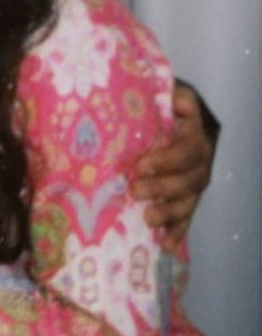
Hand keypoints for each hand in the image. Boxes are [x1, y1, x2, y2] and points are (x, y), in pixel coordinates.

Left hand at [130, 82, 214, 250]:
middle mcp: (200, 158)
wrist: (163, 112)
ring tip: (149, 219)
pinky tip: (166, 244)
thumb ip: (169, 95)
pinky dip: (177, 230)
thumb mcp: (163, 91)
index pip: (188, 149)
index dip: (168, 160)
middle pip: (190, 178)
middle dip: (164, 187)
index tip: (141, 165)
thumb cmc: (155, 101)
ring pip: (189, 199)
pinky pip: (186, 215)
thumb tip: (179, 100)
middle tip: (136, 191)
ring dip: (171, 212)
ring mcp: (195, 178)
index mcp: (194, 133)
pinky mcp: (187, 195)